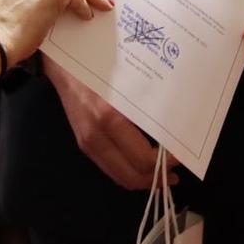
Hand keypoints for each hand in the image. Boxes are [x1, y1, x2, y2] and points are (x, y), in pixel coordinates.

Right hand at [42, 55, 172, 192]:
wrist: (62, 64)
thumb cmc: (97, 63)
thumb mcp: (126, 78)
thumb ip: (147, 103)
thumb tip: (174, 125)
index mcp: (109, 117)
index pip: (142, 158)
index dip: (165, 163)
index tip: (181, 156)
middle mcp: (96, 136)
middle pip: (131, 176)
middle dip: (155, 179)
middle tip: (173, 174)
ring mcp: (87, 143)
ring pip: (119, 177)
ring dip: (142, 180)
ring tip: (161, 174)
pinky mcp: (83, 144)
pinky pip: (110, 168)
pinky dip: (128, 172)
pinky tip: (141, 165)